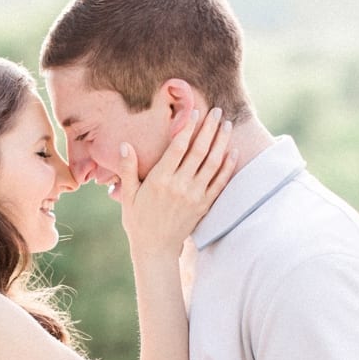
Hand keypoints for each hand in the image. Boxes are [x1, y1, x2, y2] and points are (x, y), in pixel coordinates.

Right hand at [117, 107, 236, 258]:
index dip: (188, 127)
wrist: (156, 249)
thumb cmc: (138, 221)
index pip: (178, 147)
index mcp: (160, 179)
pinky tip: (233, 152)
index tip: (195, 112)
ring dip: (221, 142)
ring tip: (226, 125)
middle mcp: (179, 185)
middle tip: (216, 110)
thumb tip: (125, 145)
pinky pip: (220, 182)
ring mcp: (194, 196)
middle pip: (199, 150)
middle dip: (209, 128)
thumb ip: (127, 169)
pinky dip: (228, 166)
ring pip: (212, 163)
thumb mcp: (128, 195)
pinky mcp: (204, 205)